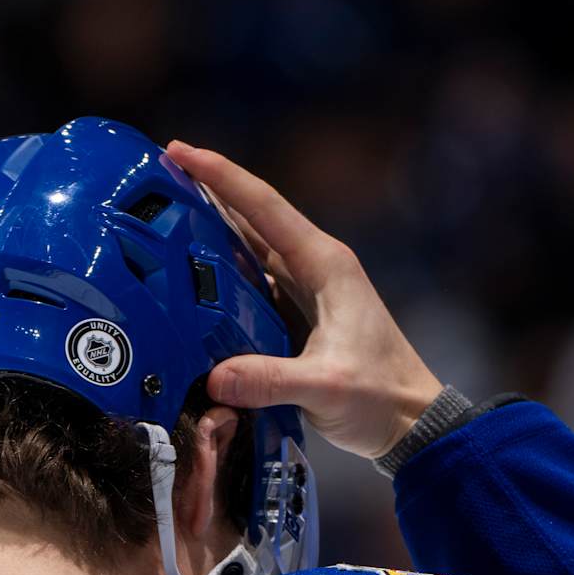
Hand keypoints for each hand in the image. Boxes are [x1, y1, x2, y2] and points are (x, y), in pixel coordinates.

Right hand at [166, 141, 445, 460]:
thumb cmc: (381, 397)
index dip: (220, 176)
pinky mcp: (303, 313)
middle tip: (162, 173)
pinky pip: (255, 278)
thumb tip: (215, 377)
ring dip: (214, 227)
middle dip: (209, 190)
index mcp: (325, 265)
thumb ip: (270, 380)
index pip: (264, 207)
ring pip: (253, 245)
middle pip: (254, 217)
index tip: (180, 151)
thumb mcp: (325, 386)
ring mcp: (310, 289)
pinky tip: (196, 272)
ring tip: (170, 214)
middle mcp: (317, 266)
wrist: (412, 423)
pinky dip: (224, 268)